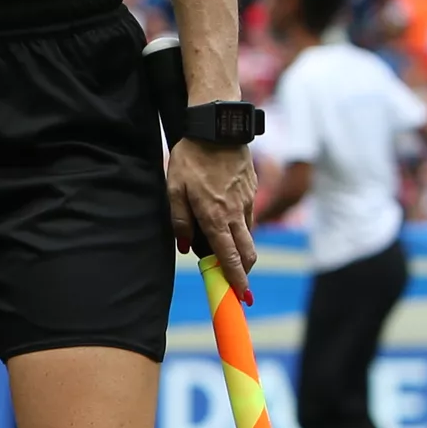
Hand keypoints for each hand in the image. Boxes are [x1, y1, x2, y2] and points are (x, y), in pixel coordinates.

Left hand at [168, 137, 257, 300]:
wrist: (218, 129)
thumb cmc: (191, 158)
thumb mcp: (174, 188)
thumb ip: (180, 220)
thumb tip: (187, 249)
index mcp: (215, 216)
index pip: (229, 256)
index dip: (236, 279)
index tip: (241, 298)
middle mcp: (235, 213)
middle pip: (247, 252)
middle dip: (244, 272)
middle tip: (238, 287)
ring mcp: (247, 202)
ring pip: (248, 235)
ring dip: (241, 249)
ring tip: (226, 254)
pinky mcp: (252, 191)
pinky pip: (248, 217)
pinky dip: (240, 228)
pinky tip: (226, 221)